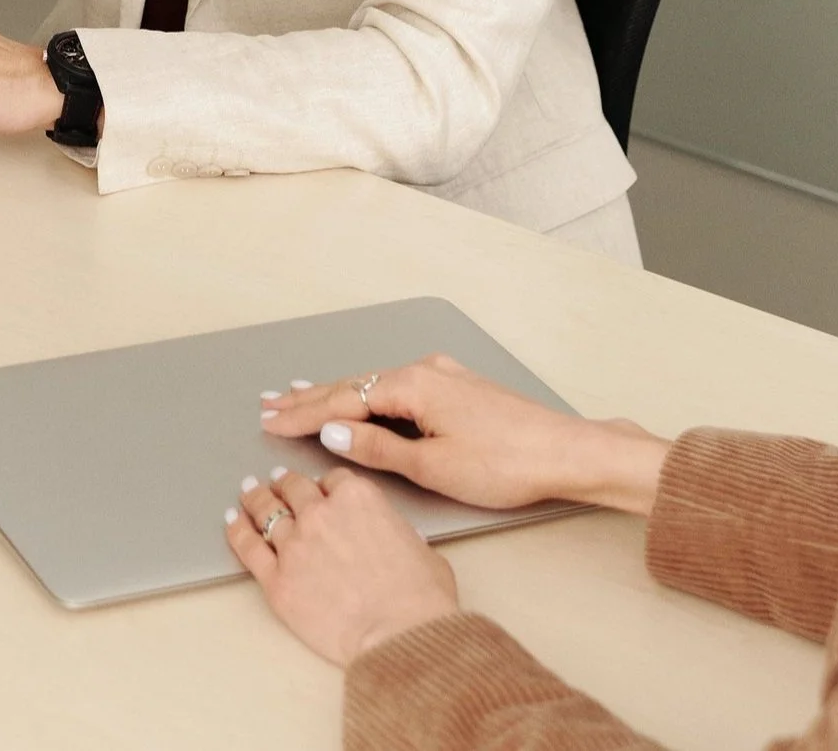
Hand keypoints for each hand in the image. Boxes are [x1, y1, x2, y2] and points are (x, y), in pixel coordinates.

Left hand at [225, 467, 458, 665]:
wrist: (398, 634)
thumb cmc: (419, 599)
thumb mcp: (423, 551)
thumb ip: (400, 535)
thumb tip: (401, 541)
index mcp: (359, 498)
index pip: (334, 480)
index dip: (326, 485)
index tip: (321, 489)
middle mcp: (321, 513)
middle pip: (295, 488)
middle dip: (286, 483)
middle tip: (279, 481)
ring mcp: (294, 544)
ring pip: (267, 510)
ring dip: (257, 498)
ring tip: (250, 492)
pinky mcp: (276, 578)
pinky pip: (248, 546)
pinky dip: (237, 529)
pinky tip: (233, 520)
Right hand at [257, 354, 669, 515]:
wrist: (568, 454)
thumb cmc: (507, 464)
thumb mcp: (434, 466)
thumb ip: (378, 447)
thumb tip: (333, 430)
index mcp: (413, 385)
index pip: (343, 399)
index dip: (302, 413)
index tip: (269, 421)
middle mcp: (424, 371)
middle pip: (354, 384)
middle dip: (309, 397)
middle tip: (269, 404)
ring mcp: (443, 376)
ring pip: (375, 384)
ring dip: (336, 394)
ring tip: (298, 397)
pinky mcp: (458, 388)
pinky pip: (398, 386)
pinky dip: (368, 394)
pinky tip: (359, 397)